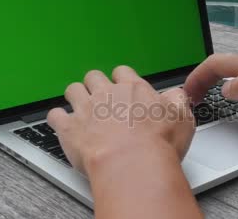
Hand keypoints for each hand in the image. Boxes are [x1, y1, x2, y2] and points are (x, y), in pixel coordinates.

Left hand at [47, 66, 194, 173]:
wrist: (133, 164)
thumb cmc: (158, 144)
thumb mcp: (182, 118)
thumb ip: (178, 100)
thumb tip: (176, 94)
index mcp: (133, 88)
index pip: (122, 72)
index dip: (121, 79)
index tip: (123, 87)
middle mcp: (107, 94)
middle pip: (94, 76)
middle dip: (95, 84)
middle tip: (100, 96)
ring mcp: (86, 109)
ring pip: (73, 90)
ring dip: (75, 96)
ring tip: (80, 106)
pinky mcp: (69, 128)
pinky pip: (55, 115)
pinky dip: (56, 118)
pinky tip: (60, 122)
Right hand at [184, 52, 237, 129]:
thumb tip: (226, 87)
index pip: (216, 64)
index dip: (197, 77)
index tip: (188, 92)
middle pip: (224, 64)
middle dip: (203, 78)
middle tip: (194, 95)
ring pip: (235, 68)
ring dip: (217, 79)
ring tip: (208, 93)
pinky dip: (232, 80)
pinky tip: (235, 91)